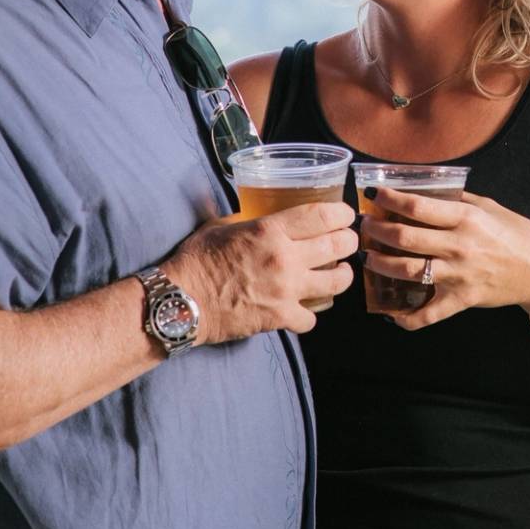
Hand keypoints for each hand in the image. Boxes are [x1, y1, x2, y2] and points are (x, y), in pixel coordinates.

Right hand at [164, 200, 356, 339]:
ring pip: (336, 282)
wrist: (180, 302)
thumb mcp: (222, 225)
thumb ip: (248, 219)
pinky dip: (310, 314)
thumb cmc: (195, 261)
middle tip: (348, 242)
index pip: (322, 216)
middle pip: (338, 246)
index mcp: (270, 231)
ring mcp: (286, 291)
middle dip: (349, 241)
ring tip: (338, 273)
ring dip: (342, 276)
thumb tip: (257, 210)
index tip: (347, 215)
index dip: (342, 214)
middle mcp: (284, 259)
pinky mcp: (280, 318)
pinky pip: (311, 318)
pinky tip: (304, 308)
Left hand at [359, 188, 529, 329]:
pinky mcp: (462, 300)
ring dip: (381, 264)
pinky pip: (428, 314)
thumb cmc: (518, 235)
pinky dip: (406, 318)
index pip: (417, 206)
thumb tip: (426, 192)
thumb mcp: (490, 207)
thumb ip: (459, 200)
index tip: (373, 196)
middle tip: (364, 227)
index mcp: (466, 217)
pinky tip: (391, 314)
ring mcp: (459, 275)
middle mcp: (459, 245)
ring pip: (408, 271)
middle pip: (404, 238)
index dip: (389, 200)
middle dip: (376, 231)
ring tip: (369, 257)